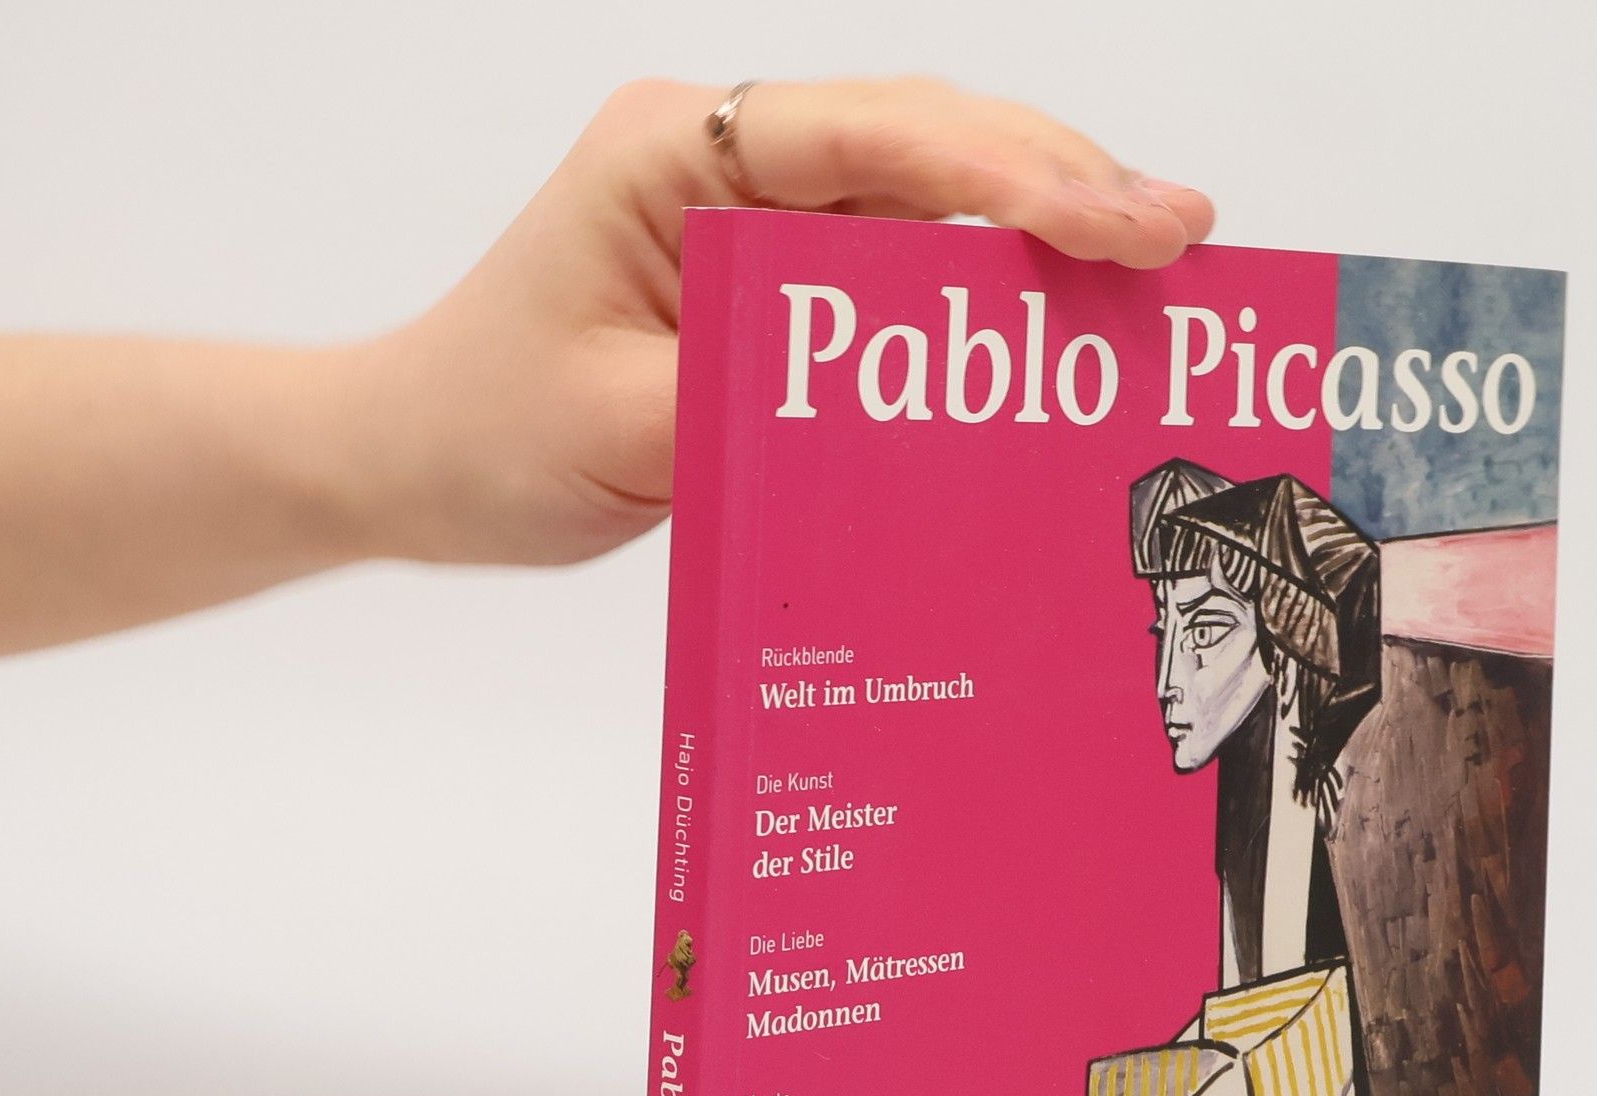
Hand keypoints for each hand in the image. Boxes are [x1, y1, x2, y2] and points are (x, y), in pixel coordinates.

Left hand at [347, 78, 1214, 566]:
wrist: (414, 458)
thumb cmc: (484, 426)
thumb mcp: (618, 427)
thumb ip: (754, 406)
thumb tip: (904, 414)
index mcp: (679, 154)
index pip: (876, 137)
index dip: (1012, 172)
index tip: (1121, 220)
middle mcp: (728, 162)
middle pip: (927, 148)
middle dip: (1059, 190)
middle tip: (1181, 244)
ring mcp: (753, 218)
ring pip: (927, 208)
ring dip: (1036, 245)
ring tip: (1148, 286)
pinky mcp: (770, 286)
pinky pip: (895, 283)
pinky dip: (975, 305)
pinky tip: (1048, 339)